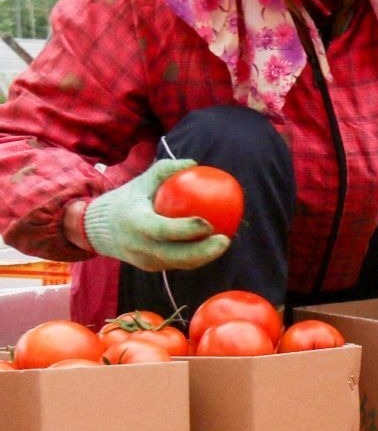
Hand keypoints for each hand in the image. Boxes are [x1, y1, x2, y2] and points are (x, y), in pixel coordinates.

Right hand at [83, 159, 231, 271]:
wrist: (97, 229)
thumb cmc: (125, 200)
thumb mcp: (140, 182)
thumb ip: (164, 170)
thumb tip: (193, 162)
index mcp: (135, 224)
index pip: (163, 231)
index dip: (187, 230)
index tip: (209, 224)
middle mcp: (140, 246)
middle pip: (177, 256)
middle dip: (205, 252)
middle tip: (226, 239)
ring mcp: (146, 261)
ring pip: (180, 263)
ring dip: (205, 256)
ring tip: (224, 242)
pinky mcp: (151, 267)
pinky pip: (177, 263)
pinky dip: (196, 257)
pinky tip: (213, 246)